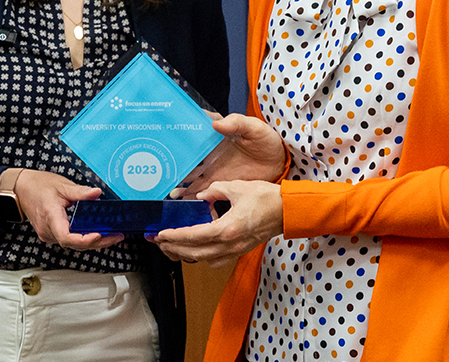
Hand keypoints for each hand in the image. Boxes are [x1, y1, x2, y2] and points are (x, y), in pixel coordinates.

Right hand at [14, 169, 123, 250]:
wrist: (20, 189)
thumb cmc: (38, 187)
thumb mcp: (62, 185)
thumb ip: (80, 192)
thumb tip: (97, 194)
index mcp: (51, 217)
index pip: (67, 237)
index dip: (85, 240)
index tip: (99, 235)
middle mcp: (48, 231)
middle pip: (74, 244)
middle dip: (97, 242)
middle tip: (116, 236)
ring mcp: (48, 234)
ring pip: (73, 244)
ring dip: (92, 242)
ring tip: (111, 236)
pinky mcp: (51, 233)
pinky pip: (69, 240)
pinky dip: (83, 239)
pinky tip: (96, 233)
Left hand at [154, 180, 282, 266]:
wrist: (289, 211)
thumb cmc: (268, 199)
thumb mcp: (238, 187)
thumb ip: (215, 190)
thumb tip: (201, 196)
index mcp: (228, 228)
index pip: (194, 236)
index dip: (175, 236)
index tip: (161, 234)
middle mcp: (231, 244)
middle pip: (195, 253)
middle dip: (174, 248)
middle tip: (159, 241)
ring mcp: (236, 250)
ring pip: (204, 259)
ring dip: (186, 254)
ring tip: (173, 246)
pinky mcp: (241, 250)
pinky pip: (217, 260)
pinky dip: (203, 256)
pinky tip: (198, 249)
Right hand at [173, 114, 286, 198]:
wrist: (279, 163)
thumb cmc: (266, 141)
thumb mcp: (254, 128)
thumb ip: (237, 123)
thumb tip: (216, 122)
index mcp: (215, 137)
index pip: (192, 134)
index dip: (176, 136)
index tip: (162, 138)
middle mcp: (209, 154)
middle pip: (186, 158)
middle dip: (171, 163)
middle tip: (157, 169)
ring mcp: (212, 170)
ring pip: (189, 177)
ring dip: (178, 183)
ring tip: (166, 189)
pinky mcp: (218, 184)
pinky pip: (201, 191)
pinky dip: (190, 196)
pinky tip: (180, 202)